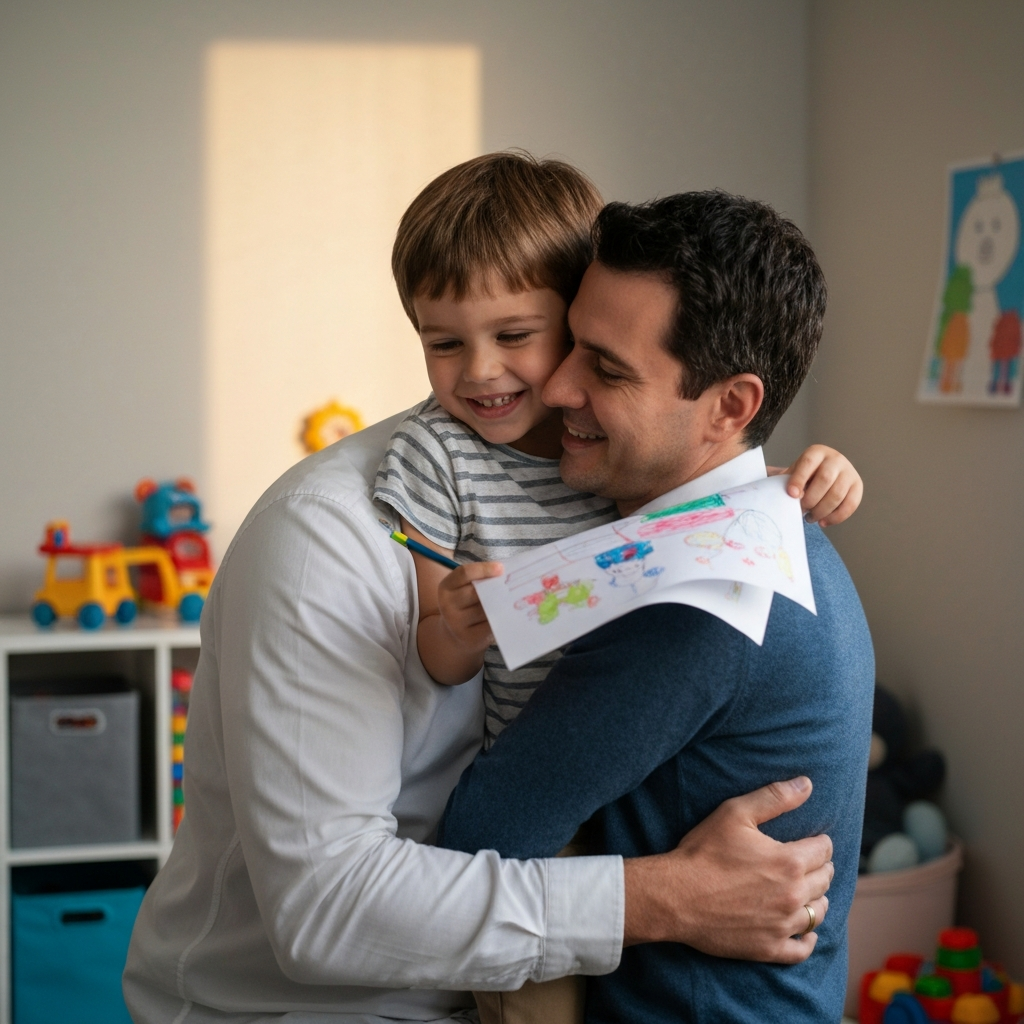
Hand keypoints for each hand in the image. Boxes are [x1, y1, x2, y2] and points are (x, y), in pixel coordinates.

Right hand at [437, 562, 503, 655]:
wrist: (455, 634)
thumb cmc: (466, 604)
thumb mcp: (465, 588)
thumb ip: (480, 579)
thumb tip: (505, 573)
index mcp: (446, 587)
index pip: (464, 573)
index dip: (484, 569)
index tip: (501, 568)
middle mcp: (447, 605)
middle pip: (476, 592)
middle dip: (496, 588)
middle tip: (513, 586)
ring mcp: (456, 623)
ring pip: (485, 609)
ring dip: (500, 604)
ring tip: (512, 600)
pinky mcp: (469, 637)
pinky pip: (490, 624)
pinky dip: (500, 618)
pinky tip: (508, 614)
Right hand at [622, 776, 832, 963]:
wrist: (676, 896)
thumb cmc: (703, 851)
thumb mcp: (735, 813)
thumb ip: (774, 797)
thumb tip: (807, 784)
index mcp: (789, 861)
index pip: (823, 850)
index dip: (819, 842)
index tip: (813, 840)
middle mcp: (793, 895)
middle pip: (824, 880)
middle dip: (820, 868)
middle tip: (810, 863)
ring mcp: (782, 925)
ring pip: (818, 913)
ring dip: (817, 900)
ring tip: (807, 892)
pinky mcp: (768, 948)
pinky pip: (802, 948)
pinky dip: (808, 939)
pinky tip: (805, 932)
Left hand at [772, 445, 862, 526]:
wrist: (826, 473)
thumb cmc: (806, 475)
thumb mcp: (795, 472)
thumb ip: (789, 482)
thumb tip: (787, 496)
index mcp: (816, 452)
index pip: (808, 463)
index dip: (799, 479)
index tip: (791, 495)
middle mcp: (835, 459)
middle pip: (825, 479)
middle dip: (811, 499)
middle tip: (802, 510)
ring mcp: (849, 472)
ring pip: (837, 494)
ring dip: (822, 511)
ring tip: (810, 518)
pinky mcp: (857, 486)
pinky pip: (850, 504)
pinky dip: (836, 517)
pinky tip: (823, 522)